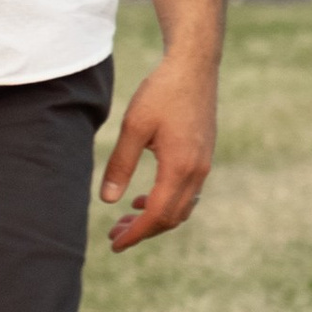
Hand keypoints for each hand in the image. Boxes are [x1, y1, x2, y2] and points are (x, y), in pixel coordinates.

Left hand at [99, 52, 216, 250]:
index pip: (158, 214)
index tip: (115, 244)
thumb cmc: (162, 92)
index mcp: (180, 166)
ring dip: (155, 218)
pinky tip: (145, 198)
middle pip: (172, 217)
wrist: (194, 67)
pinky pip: (187, 193)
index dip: (136, 234)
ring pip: (182, 207)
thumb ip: (120, 164)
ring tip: (126, 219)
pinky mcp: (203, 156)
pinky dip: (167, 203)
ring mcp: (204, 164)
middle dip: (143, 230)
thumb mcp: (134, 127)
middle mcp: (197, 170)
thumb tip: (107, 200)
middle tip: (114, 234)